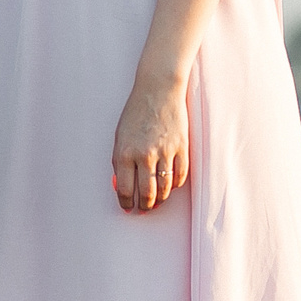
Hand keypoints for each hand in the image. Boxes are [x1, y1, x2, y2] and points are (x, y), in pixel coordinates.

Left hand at [111, 74, 188, 211]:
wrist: (158, 90)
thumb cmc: (135, 112)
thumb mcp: (120, 136)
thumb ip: (119, 161)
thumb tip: (121, 185)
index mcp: (124, 153)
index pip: (124, 189)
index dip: (126, 202)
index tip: (127, 207)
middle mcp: (144, 155)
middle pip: (147, 193)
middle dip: (145, 206)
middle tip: (145, 209)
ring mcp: (164, 152)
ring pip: (165, 189)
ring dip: (161, 199)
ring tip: (158, 202)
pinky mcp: (181, 148)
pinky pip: (180, 176)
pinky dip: (175, 185)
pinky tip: (171, 186)